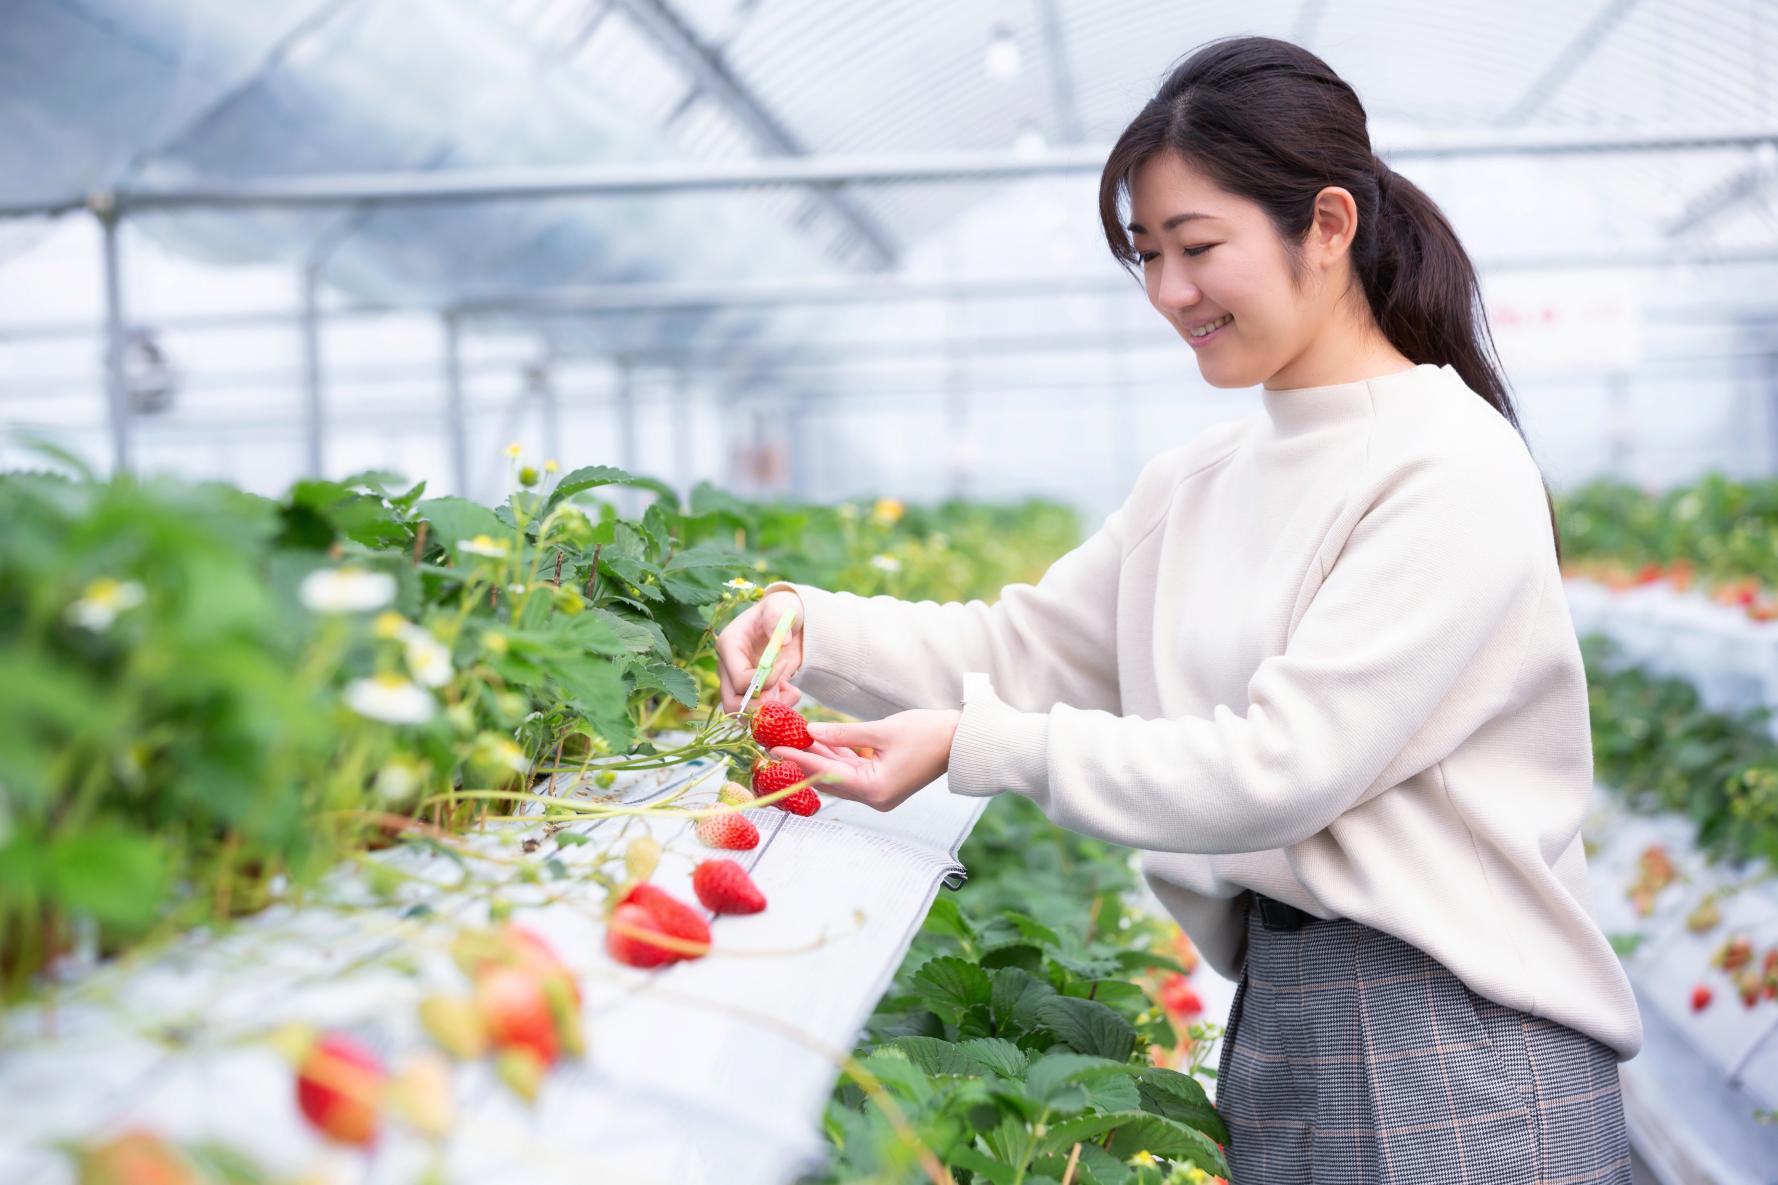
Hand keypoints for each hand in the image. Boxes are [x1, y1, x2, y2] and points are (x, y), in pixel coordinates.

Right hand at [716, 588, 804, 713]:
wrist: (788, 621)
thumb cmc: (781, 610)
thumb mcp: (780, 607)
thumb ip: (777, 618)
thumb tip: (783, 640)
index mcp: (729, 645)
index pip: (739, 680)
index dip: (764, 681)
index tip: (783, 665)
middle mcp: (728, 668)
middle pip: (733, 704)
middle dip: (762, 706)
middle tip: (784, 691)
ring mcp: (737, 682)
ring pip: (744, 714)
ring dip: (771, 711)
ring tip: (790, 691)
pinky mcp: (751, 691)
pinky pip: (758, 713)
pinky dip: (777, 710)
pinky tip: (789, 691)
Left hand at [769, 710, 962, 811]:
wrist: (961, 741)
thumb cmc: (928, 733)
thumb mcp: (883, 730)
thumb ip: (844, 734)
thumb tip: (811, 732)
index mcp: (875, 788)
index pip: (826, 774)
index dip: (799, 759)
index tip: (775, 749)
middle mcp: (874, 797)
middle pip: (829, 780)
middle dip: (803, 761)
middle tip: (775, 746)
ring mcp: (879, 792)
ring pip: (839, 776)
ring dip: (818, 759)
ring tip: (791, 741)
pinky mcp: (883, 783)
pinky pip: (852, 772)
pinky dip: (836, 759)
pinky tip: (817, 743)